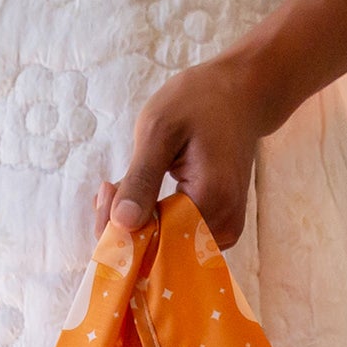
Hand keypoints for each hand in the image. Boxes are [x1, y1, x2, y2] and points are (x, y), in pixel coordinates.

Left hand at [94, 55, 280, 250]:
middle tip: (107, 188)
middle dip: (127, 226)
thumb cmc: (200, 102)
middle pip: (162, 250)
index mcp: (212, 202)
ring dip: (137, 224)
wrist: (241, 96)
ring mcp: (224, 233)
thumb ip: (141, 179)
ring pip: (167, 247)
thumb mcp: (159, 129)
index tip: (105, 192)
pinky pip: (178, 238)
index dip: (123, 228)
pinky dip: (153, 221)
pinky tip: (140, 196)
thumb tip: (121, 225)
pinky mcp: (219, 231)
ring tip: (121, 187)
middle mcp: (224, 228)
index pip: (156, 241)